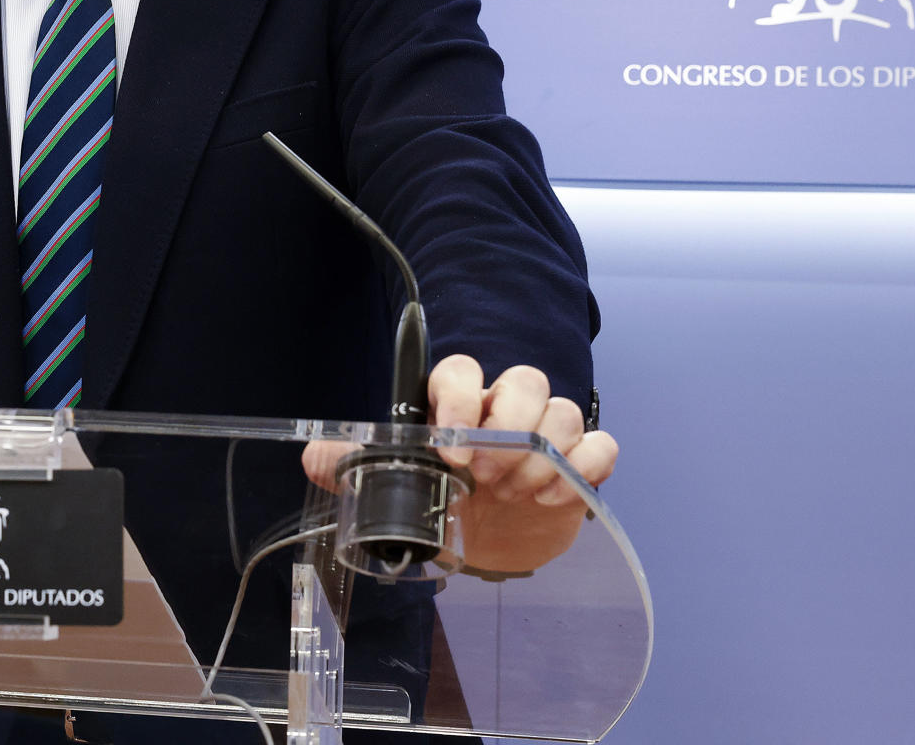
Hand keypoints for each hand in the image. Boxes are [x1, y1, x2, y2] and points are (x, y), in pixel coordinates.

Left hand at [299, 355, 616, 575]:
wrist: (487, 545)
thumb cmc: (442, 501)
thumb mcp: (395, 484)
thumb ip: (351, 465)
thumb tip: (313, 457)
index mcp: (458, 404)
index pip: (463, 370)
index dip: (462, 399)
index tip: (451, 447)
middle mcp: (505, 410)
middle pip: (526, 380)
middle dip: (511, 427)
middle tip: (488, 475)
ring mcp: (547, 436)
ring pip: (564, 410)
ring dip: (544, 454)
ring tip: (516, 494)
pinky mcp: (581, 466)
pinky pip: (601, 445)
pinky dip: (586, 468)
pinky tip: (556, 499)